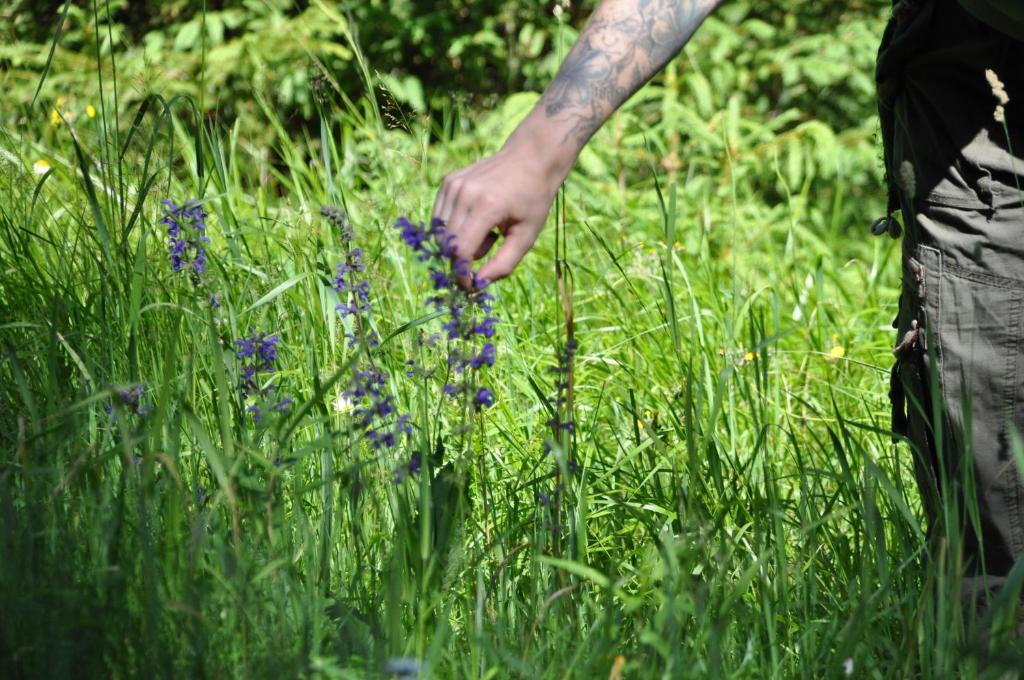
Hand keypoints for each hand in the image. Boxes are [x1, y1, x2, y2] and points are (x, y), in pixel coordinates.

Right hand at [432, 136, 566, 283]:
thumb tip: (478, 283)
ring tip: (487, 233)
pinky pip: (440, 218)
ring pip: (440, 233)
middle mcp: (464, 193)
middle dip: (461, 261)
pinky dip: (455, 228)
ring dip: (459, 243)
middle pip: (447, 245)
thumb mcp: (527, 236)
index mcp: (486, 206)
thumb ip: (504, 264)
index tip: (470, 286)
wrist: (530, 157)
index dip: (462, 275)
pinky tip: (478, 220)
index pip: (461, 252)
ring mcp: (452, 185)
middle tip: (487, 253)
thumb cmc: (533, 199)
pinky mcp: (447, 182)